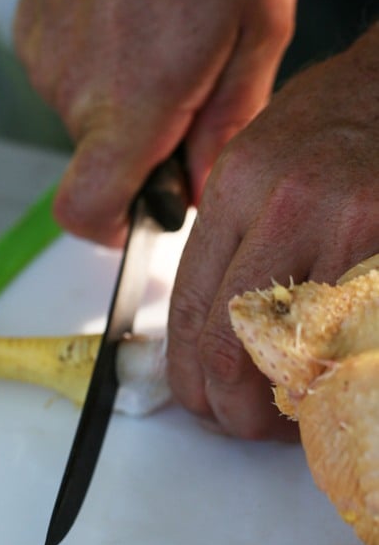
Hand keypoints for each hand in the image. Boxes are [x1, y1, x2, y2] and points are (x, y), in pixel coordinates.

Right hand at [14, 0, 296, 244]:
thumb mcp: (257, 28)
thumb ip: (229, 126)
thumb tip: (200, 189)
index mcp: (131, 105)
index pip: (87, 210)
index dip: (112, 229)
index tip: (141, 215)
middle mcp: (74, 91)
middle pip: (101, 161)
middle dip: (145, 144)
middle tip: (187, 84)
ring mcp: (44, 58)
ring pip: (86, 114)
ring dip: (123, 97)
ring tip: (158, 33)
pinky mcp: (29, 27)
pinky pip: (66, 72)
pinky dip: (97, 62)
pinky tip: (127, 14)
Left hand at [167, 23, 378, 438]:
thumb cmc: (334, 121)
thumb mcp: (256, 159)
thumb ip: (227, 238)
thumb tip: (206, 322)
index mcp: (239, 186)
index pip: (191, 308)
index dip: (187, 375)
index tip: (197, 399)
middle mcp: (288, 206)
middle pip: (232, 345)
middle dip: (229, 407)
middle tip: (238, 423)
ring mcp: (353, 226)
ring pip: (298, 358)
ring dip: (286, 409)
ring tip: (287, 420)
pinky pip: (356, 341)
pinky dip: (335, 379)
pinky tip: (330, 388)